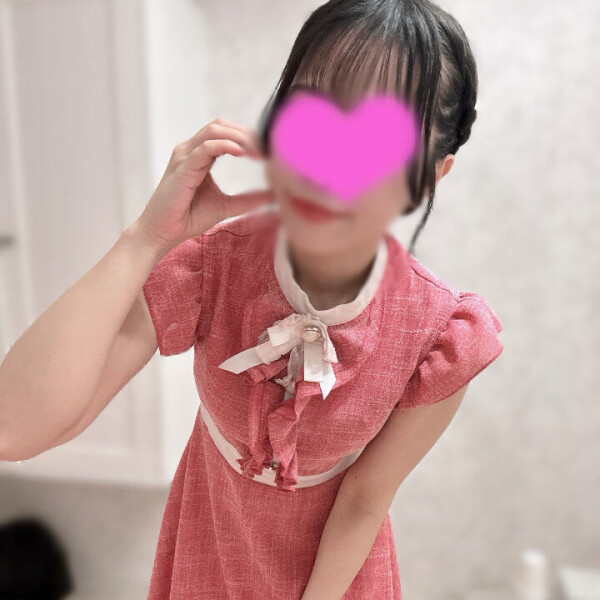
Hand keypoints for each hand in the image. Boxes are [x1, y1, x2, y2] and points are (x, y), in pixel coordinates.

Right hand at [136, 117, 272, 251]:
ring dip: (239, 136)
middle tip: (266, 147)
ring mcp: (185, 156)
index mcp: (199, 155)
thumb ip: (248, 200)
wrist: (163, 232)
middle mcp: (190, 150)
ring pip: (214, 131)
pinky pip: (205, 148)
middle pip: (221, 126)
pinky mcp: (182, 167)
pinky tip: (242, 152)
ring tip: (257, 150)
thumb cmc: (188, 218)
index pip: (225, 132)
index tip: (267, 150)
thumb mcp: (226, 206)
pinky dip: (225, 146)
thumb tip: (273, 197)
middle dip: (246, 133)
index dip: (247, 136)